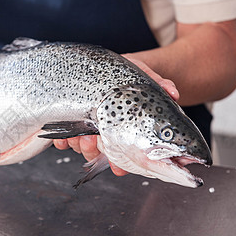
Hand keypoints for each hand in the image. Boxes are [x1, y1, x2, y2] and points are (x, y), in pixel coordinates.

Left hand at [53, 55, 179, 175]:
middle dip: (94, 150)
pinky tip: (63, 137)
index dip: (120, 165)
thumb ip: (159, 85)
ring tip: (83, 133)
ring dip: (80, 145)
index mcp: (125, 133)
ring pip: (81, 148)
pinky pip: (63, 140)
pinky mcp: (71, 124)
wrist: (111, 68)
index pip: (123, 156)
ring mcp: (87, 131)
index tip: (118, 167)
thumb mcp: (144, 78)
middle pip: (98, 155)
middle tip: (94, 139)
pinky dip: (62, 141)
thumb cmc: (129, 78)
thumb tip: (173, 92)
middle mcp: (105, 135)